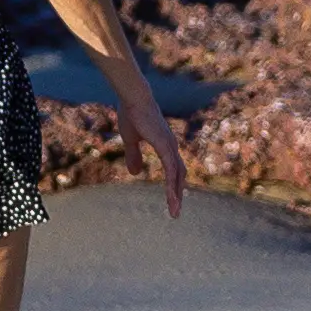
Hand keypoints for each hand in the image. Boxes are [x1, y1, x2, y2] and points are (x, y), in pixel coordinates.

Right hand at [125, 90, 185, 222]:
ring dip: (176, 195)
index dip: (173, 185)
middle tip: (175, 212)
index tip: (171, 201)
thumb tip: (136, 173)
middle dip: (177, 194)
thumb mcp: (130, 140)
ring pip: (177, 175)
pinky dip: (172, 185)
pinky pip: (171, 170)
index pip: (173, 169)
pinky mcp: (165, 145)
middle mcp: (171, 146)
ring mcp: (169, 146)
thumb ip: (133, 156)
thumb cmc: (132, 114)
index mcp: (164, 145)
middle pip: (179, 175)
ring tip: (174, 212)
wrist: (133, 98)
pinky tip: (171, 197)